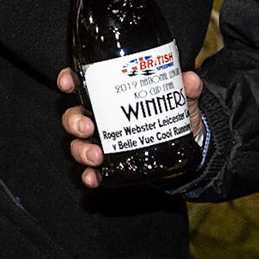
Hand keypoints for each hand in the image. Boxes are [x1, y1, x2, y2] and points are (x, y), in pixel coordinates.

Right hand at [59, 67, 204, 188]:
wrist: (187, 145)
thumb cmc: (174, 114)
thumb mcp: (182, 100)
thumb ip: (186, 89)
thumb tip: (190, 79)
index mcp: (111, 95)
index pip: (82, 82)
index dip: (69, 80)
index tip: (68, 82)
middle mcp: (101, 117)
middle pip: (74, 116)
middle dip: (74, 121)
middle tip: (87, 126)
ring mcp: (103, 141)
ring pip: (78, 144)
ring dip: (81, 150)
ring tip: (96, 156)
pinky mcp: (110, 164)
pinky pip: (92, 171)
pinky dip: (90, 175)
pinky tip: (94, 178)